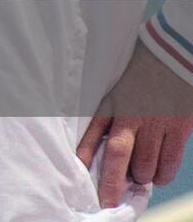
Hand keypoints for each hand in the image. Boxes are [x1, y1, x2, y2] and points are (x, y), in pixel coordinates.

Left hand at [77, 43, 192, 207]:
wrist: (174, 52)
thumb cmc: (141, 67)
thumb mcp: (116, 83)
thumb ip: (109, 107)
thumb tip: (101, 133)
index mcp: (112, 101)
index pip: (92, 131)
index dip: (83, 154)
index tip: (75, 172)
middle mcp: (132, 116)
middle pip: (118, 156)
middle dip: (111, 183)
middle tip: (106, 201)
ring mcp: (156, 124)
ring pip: (145, 165)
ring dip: (140, 177)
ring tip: (137, 178)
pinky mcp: (178, 129)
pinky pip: (169, 162)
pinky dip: (162, 175)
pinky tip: (158, 176)